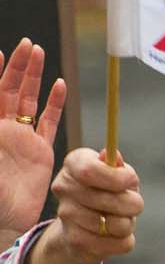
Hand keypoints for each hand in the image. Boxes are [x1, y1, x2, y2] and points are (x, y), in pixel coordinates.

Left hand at [0, 38, 67, 239]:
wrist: (3, 218)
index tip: (3, 51)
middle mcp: (3, 128)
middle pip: (11, 89)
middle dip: (19, 67)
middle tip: (29, 45)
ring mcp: (22, 139)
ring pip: (29, 101)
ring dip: (35, 78)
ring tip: (40, 54)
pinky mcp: (40, 153)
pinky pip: (49, 123)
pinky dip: (54, 104)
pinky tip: (59, 86)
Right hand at [25, 146, 141, 263]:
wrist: (80, 228)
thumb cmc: (106, 193)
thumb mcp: (115, 175)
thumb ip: (117, 165)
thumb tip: (113, 156)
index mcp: (73, 164)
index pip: (90, 171)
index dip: (117, 178)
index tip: (130, 180)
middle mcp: (63, 188)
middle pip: (113, 200)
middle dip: (133, 204)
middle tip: (131, 204)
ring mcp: (66, 215)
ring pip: (119, 224)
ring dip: (128, 223)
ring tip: (118, 219)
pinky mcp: (77, 241)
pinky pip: (120, 244)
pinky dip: (124, 241)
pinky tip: (113, 235)